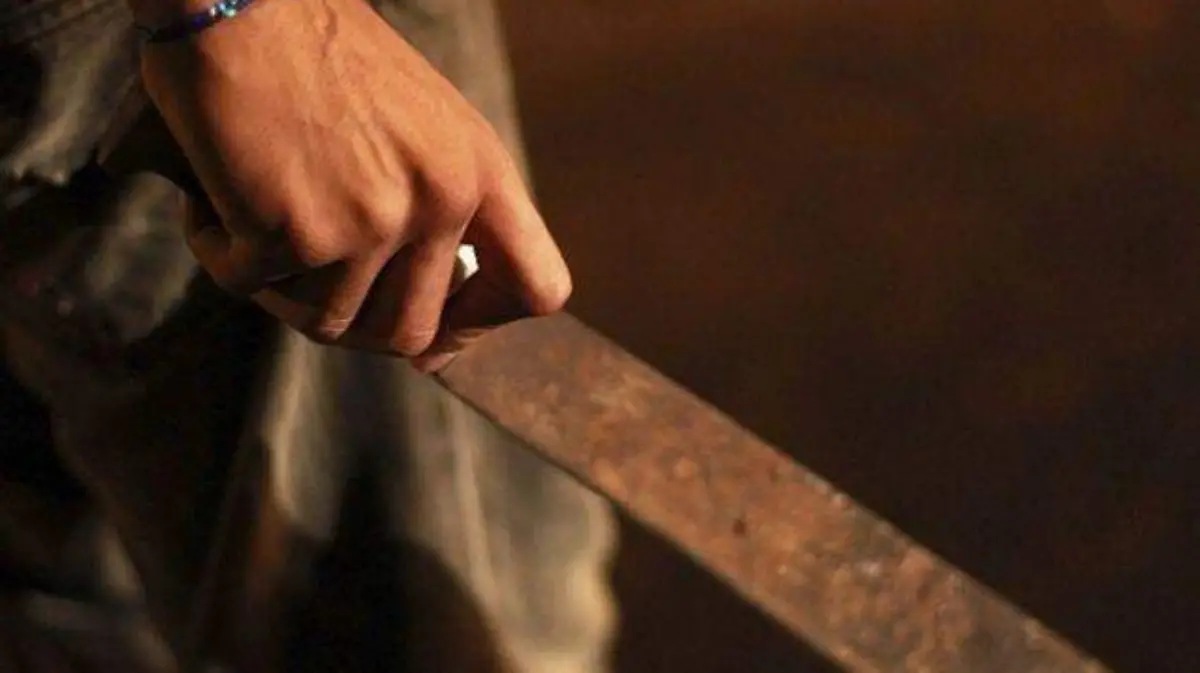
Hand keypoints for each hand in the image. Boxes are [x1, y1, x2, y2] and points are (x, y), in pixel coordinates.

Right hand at [137, 0, 570, 370]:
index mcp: (481, 172)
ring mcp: (373, 221)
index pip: (538, 287)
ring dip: (281, 285)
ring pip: (327, 321)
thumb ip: (440, 215)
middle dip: (354, 321)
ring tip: (257, 213)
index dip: (485, 322)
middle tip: (308, 273)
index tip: (439, 324)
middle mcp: (441, 201)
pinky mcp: (297, 231)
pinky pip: (251, 287)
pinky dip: (222, 252)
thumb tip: (432, 347)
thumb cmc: (321, 55)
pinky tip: (214, 200)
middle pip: (410, 333)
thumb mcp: (422, 127)